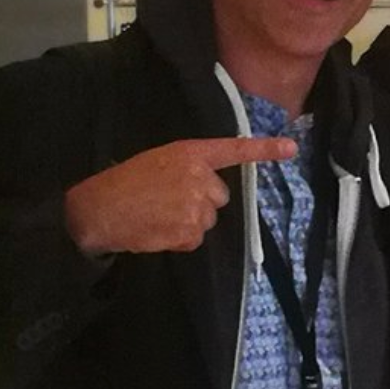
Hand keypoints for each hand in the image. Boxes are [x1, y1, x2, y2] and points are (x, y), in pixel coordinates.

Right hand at [64, 136, 296, 255]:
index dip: (265, 149)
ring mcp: (195, 205)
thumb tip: (211, 189)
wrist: (97, 209)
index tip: (291, 149)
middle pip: (220, 197)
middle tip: (168, 200)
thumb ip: (189, 169)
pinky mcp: (190, 230)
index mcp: (189, 153)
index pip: (233, 149)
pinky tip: (158, 229)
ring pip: (209, 220)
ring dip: (189, 222)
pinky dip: (180, 239)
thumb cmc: (125, 183)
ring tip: (159, 215)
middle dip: (201, 202)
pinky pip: (196, 239)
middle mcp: (198, 177)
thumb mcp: (158, 161)